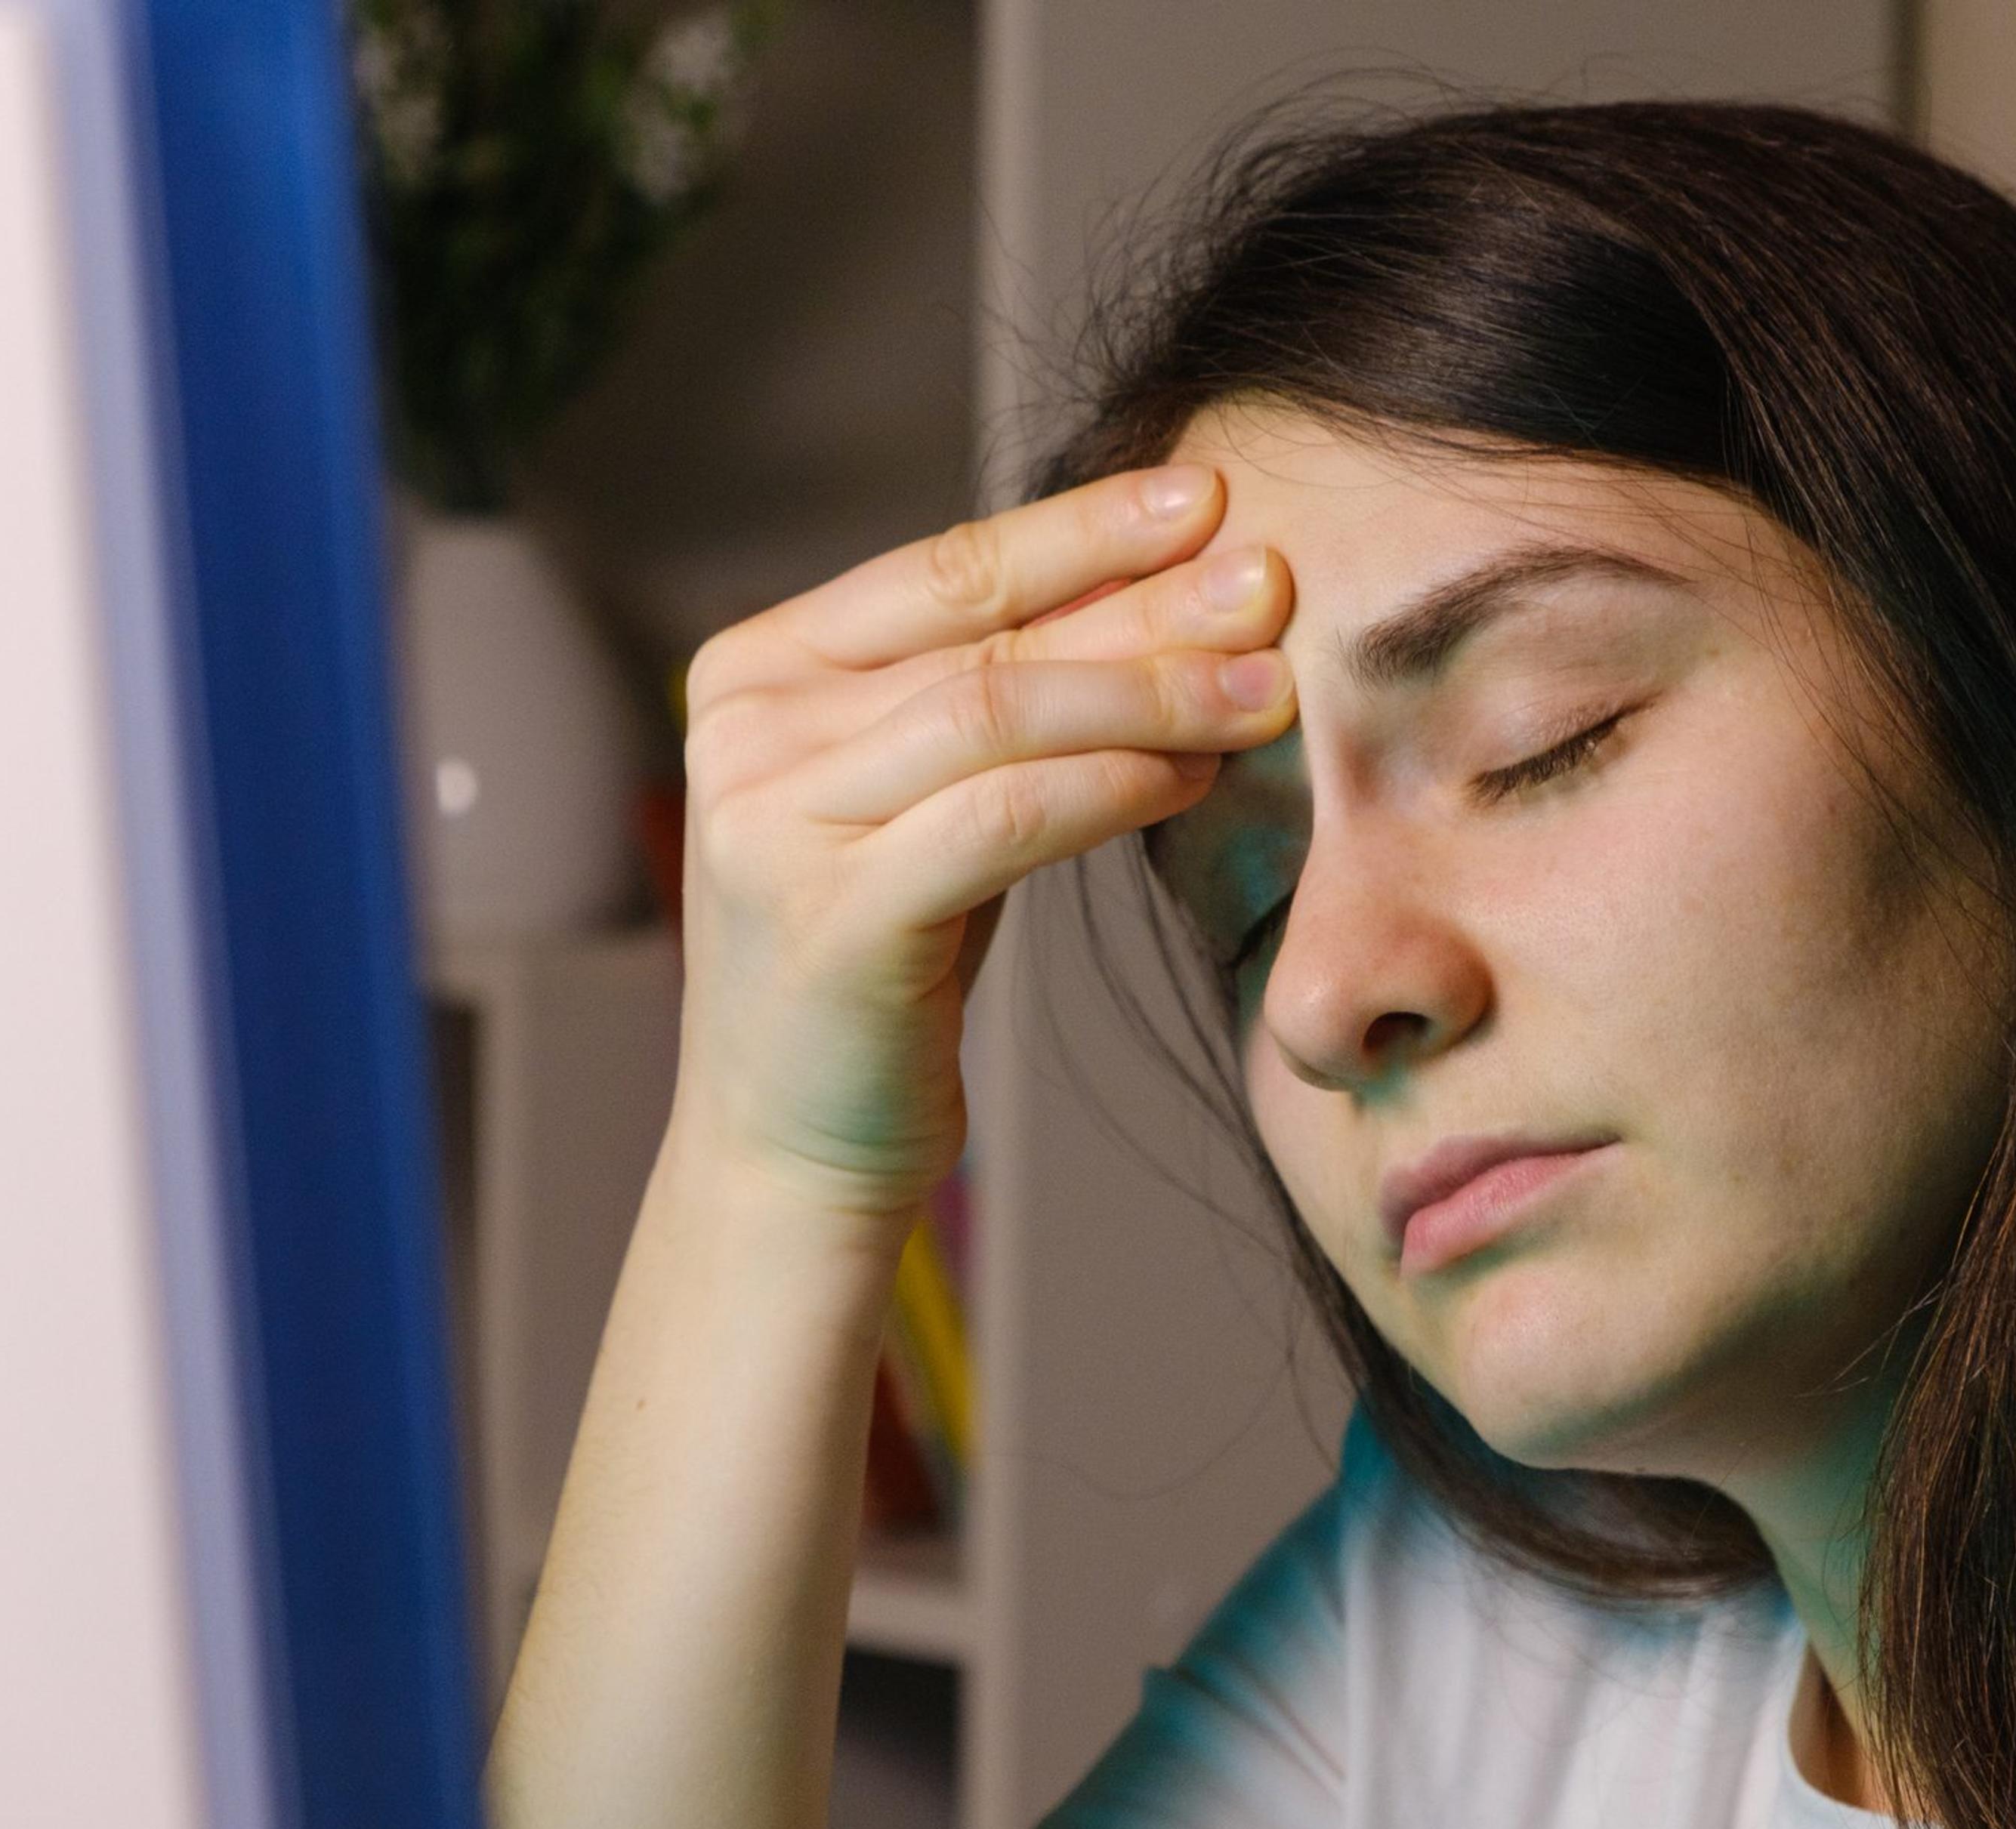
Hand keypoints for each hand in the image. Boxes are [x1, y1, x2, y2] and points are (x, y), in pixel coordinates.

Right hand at [665, 464, 1296, 1224]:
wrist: (793, 1145)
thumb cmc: (885, 961)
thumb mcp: (936, 801)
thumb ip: (1004, 693)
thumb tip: (1171, 581)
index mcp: (755, 672)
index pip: (944, 570)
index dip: (1082, 528)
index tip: (1208, 497)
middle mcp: (744, 732)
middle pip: (981, 636)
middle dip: (1141, 602)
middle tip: (1271, 582)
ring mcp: (771, 824)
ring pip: (996, 713)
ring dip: (1149, 693)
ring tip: (1264, 687)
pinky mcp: (828, 918)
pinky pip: (1003, 818)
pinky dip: (1111, 786)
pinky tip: (1193, 774)